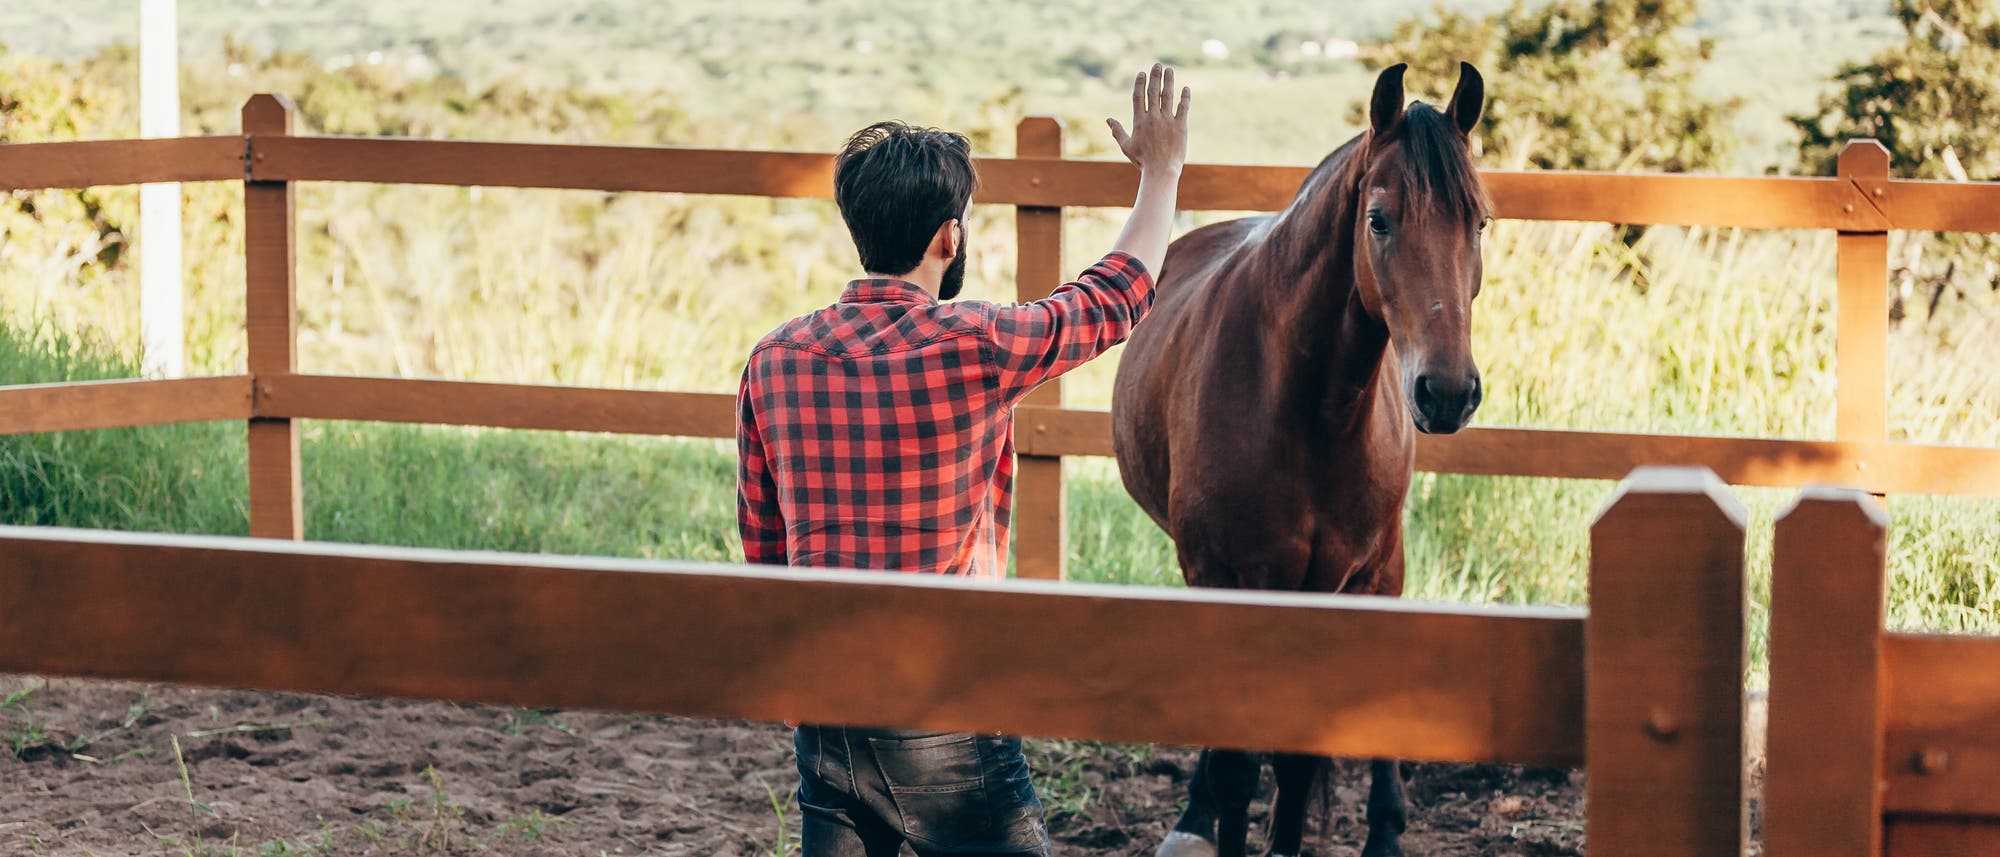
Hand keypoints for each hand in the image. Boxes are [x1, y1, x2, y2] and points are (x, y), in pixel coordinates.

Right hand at [1107, 63, 1190, 178]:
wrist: (1160, 171)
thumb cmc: (1142, 161)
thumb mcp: (1126, 146)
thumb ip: (1117, 131)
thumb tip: (1108, 120)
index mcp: (1139, 121)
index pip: (1138, 96)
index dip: (1140, 83)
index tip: (1142, 73)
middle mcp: (1153, 118)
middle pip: (1153, 92)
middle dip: (1155, 76)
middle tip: (1158, 65)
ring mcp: (1167, 121)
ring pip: (1168, 96)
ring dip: (1168, 81)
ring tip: (1169, 70)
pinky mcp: (1180, 126)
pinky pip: (1183, 108)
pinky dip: (1184, 97)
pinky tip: (1185, 88)